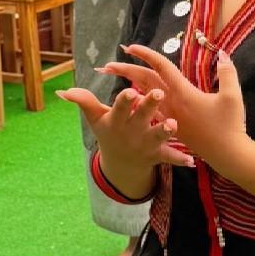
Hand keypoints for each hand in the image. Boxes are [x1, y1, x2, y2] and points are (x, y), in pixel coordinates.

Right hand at [57, 80, 193, 199]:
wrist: (120, 164)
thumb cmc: (109, 132)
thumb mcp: (95, 119)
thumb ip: (84, 103)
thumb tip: (62, 92)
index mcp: (117, 121)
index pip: (120, 108)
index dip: (125, 101)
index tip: (131, 91)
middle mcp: (132, 132)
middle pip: (142, 117)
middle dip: (149, 106)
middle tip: (158, 93)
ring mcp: (145, 144)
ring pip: (158, 137)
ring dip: (165, 132)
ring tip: (173, 124)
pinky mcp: (158, 155)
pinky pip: (170, 158)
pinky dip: (180, 160)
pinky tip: (192, 160)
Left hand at [104, 44, 247, 172]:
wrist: (226, 156)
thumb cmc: (230, 126)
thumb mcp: (232, 97)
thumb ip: (228, 73)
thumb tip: (223, 53)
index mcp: (184, 93)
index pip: (161, 68)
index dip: (146, 55)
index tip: (130, 47)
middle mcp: (173, 103)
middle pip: (145, 81)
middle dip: (126, 71)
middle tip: (108, 65)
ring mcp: (171, 116)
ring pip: (145, 97)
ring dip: (128, 87)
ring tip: (116, 80)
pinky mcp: (173, 125)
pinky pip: (151, 111)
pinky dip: (141, 103)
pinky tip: (135, 100)